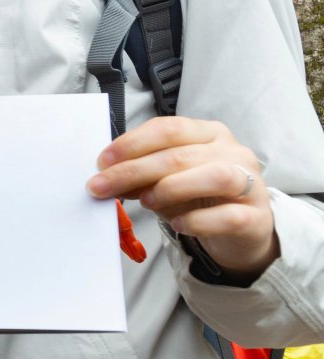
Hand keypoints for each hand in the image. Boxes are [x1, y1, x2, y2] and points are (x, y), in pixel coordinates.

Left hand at [87, 116, 279, 278]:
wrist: (241, 230)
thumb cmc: (198, 197)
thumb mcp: (167, 180)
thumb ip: (143, 174)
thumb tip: (107, 176)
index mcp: (209, 134)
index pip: (168, 129)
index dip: (131, 143)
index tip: (101, 162)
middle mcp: (233, 152)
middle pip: (181, 155)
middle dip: (134, 170)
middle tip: (102, 187)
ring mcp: (251, 184)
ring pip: (215, 176)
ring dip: (171, 188)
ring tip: (146, 202)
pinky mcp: (256, 217)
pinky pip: (228, 216)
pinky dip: (198, 220)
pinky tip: (179, 224)